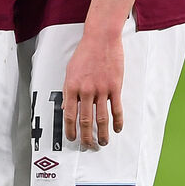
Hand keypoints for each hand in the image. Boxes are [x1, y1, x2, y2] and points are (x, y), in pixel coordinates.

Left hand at [62, 30, 124, 148]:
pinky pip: (116, 109)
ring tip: (103, 142)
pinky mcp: (114, 87)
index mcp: (71, 86)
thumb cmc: (84, 53)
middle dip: (86, 137)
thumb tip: (66, 107)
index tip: (72, 138)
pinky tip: (118, 129)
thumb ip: (68, 89)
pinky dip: (118, 122)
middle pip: (85, 120)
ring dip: (103, 134)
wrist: (100, 39)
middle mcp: (85, 90)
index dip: (70, 129)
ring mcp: (101, 89)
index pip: (69, 114)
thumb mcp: (70, 70)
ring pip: (102, 118)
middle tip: (88, 146)